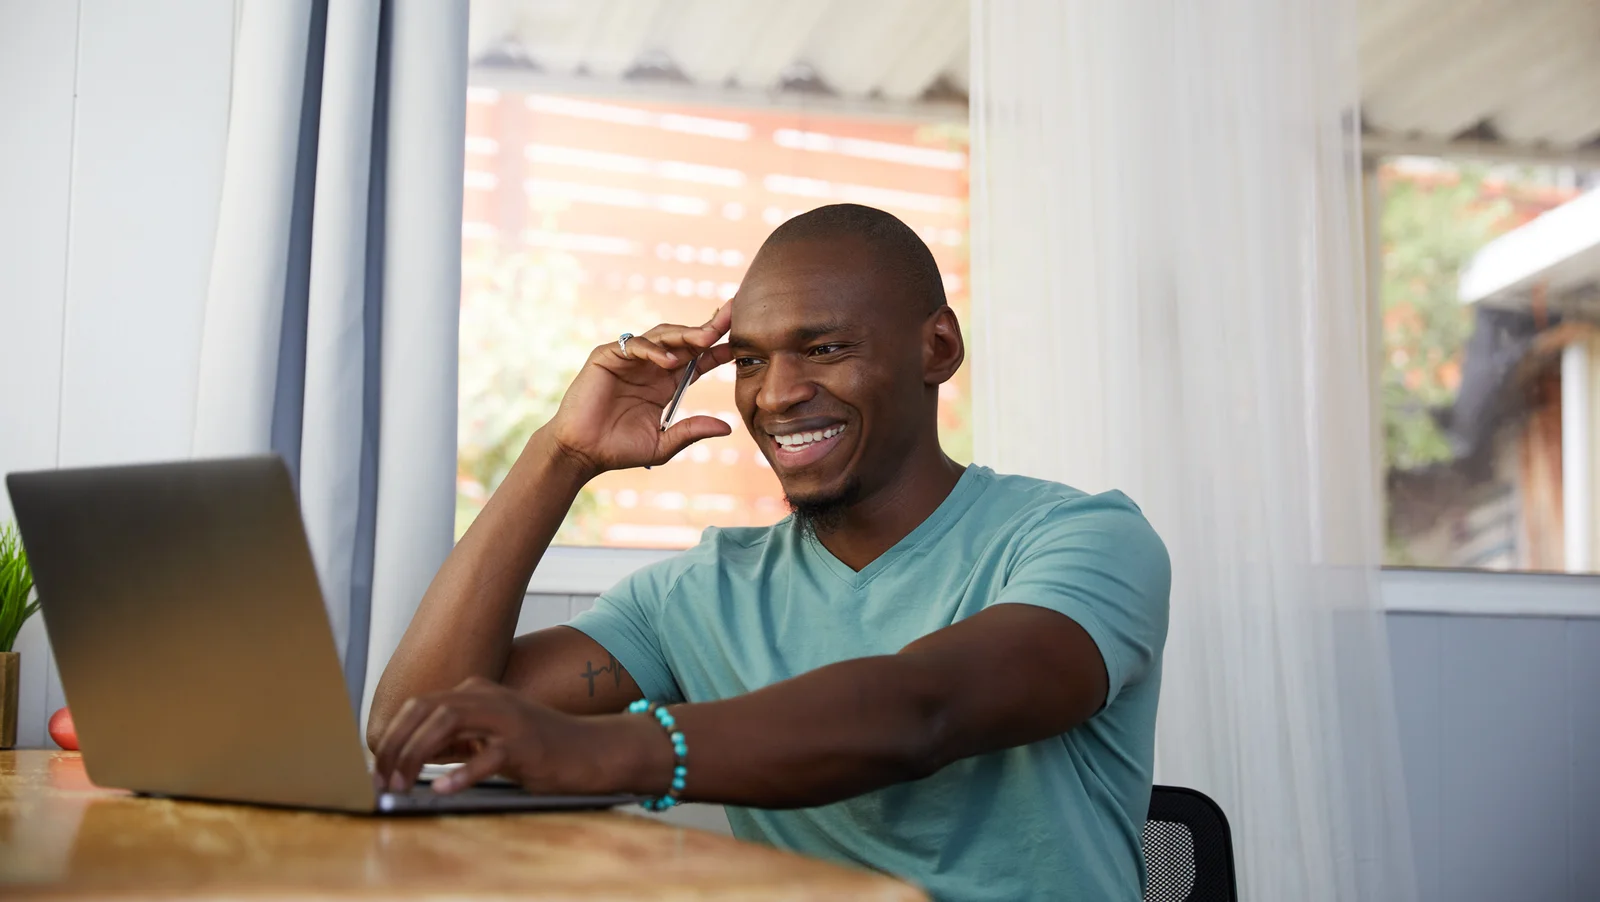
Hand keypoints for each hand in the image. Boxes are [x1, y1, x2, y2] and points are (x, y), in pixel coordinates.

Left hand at [371, 677, 669, 795]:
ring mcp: (508, 717)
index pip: (419, 704)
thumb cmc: (539, 746)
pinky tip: (444, 788)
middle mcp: (489, 697)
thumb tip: (411, 755)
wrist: (590, 749)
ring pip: (447, 723)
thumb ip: (455, 738)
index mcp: (477, 692)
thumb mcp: (489, 736)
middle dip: (396, 744)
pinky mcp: (526, 743)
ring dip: (417, 755)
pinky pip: (488, 756)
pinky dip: (462, 772)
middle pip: (426, 709)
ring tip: (403, 782)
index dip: (393, 735)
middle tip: (383, 778)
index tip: (379, 765)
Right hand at [544, 302, 736, 474]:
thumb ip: (692, 431)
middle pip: (684, 340)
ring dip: (685, 334)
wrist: (582, 453)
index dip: (717, 349)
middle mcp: (650, 366)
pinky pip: (633, 345)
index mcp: (666, 384)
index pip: (697, 361)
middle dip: (708, 328)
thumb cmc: (620, 449)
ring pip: (662, 336)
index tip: (740, 343)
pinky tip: (669, 363)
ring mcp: (629, 359)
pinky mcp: (606, 357)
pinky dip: (652, 350)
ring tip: (706, 338)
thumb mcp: (664, 443)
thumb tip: (727, 427)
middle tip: (731, 318)